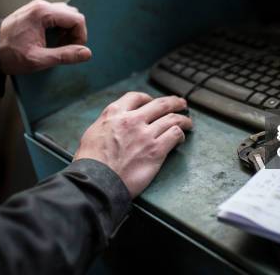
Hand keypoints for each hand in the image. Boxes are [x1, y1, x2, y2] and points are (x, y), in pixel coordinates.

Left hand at [0, 0, 91, 74]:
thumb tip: (87, 53)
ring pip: (65, 14)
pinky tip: (51, 40)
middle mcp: (41, 5)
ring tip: (58, 45)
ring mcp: (37, 7)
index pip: (77, 19)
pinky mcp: (34, 11)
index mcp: (43, 13)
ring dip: (68, 30)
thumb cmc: (10, 55)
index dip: (81, 36)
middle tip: (65, 48)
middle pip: (73, 15)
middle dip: (75, 33)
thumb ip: (64, 55)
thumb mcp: (38, 59)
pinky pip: (56, 15)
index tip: (74, 50)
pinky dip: (59, 27)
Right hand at [74, 92, 191, 197]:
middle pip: (160, 104)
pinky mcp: (156, 150)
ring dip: (183, 119)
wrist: (97, 181)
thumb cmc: (90, 162)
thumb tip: (113, 125)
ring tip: (188, 121)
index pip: (136, 97)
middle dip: (174, 103)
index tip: (153, 101)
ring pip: (172, 119)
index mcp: (115, 113)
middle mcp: (132, 120)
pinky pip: (174, 135)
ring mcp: (146, 134)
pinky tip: (181, 137)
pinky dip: (180, 134)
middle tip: (181, 103)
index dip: (148, 98)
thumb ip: (107, 124)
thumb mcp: (92, 133)